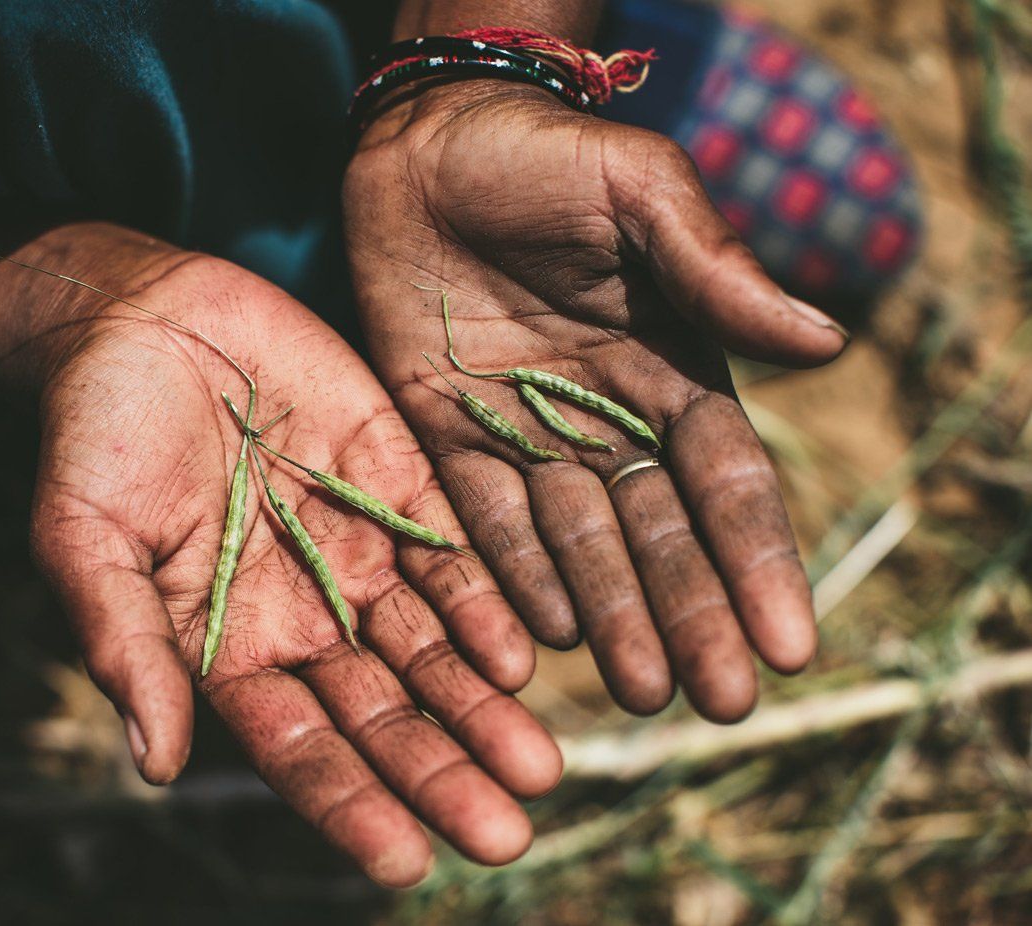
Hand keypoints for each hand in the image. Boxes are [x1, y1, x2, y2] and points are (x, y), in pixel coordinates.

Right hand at [0, 224, 561, 884]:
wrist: (140, 316)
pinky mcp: (397, 476)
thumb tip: (156, 765)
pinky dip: (487, 601)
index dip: (350, 803)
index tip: (404, 862)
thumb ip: (125, 644)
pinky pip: (451, 550)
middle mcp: (304, 612)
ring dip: (482, 704)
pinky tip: (523, 654)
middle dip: (441, 772)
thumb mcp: (84, 540)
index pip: (299, 744)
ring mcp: (356, 546)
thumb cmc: (93, 434)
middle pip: (383, 711)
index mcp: (228, 644)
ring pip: (433, 645)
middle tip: (506, 833)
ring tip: (538, 765)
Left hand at [344, 83, 847, 722]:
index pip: (725, 482)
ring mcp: (523, 433)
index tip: (789, 644)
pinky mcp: (442, 433)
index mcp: (670, 367)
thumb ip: (715, 270)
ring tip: (643, 690)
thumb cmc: (547, 157)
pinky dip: (511, 575)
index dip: (756, 561)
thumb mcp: (642, 194)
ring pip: (577, 543)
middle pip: (658, 534)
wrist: (427, 144)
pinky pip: (481, 517)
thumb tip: (827, 343)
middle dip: (692, 615)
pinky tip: (546, 638)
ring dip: (613, 616)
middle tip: (720, 702)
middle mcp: (604, 418)